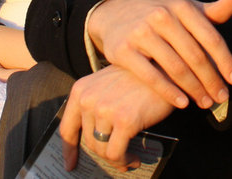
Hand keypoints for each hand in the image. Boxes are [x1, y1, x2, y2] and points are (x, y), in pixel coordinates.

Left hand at [60, 65, 174, 171]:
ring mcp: (106, 109)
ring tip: (128, 158)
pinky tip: (133, 159)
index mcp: (82, 89)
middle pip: (88, 142)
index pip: (67, 127)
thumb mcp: (109, 84)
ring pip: (102, 150)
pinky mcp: (125, 120)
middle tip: (119, 155)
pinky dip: (124, 161)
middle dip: (103, 152)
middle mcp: (89, 99)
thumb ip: (96, 104)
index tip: (71, 163)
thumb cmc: (139, 77)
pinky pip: (116, 153)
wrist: (164, 67)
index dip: (69, 149)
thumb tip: (92, 137)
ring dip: (116, 159)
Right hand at [87, 0, 231, 109]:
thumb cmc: (160, 15)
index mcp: (181, 6)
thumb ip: (211, 11)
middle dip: (211, 80)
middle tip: (221, 97)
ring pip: (175, 68)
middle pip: (194, 55)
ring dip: (194, 89)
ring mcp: (141, 33)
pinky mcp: (124, 50)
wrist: (115, 15)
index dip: (225, 60)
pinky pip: (151, 76)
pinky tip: (182, 103)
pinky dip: (169, 92)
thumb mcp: (184, 9)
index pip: (210, 37)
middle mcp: (161, 16)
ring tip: (205, 103)